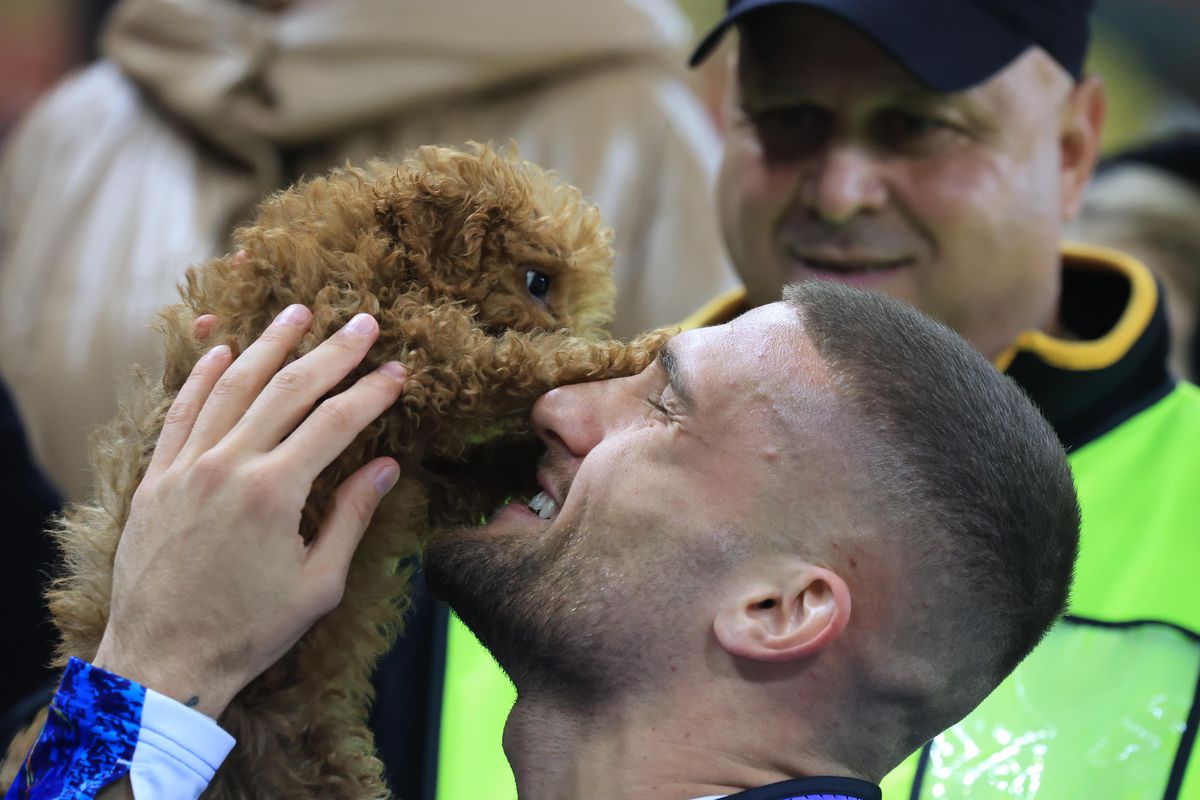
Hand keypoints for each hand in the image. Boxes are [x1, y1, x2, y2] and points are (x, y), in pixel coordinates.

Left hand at [93, 305, 405, 718]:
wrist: (165, 661)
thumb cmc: (250, 630)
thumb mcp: (319, 583)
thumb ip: (352, 516)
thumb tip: (388, 466)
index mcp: (275, 493)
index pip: (336, 422)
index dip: (372, 392)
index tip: (398, 371)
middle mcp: (229, 467)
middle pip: (289, 390)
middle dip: (332, 352)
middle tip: (363, 322)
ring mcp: (186, 468)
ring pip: (233, 387)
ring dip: (269, 345)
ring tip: (297, 313)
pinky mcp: (157, 479)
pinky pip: (181, 412)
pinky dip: (202, 376)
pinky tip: (222, 349)